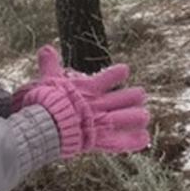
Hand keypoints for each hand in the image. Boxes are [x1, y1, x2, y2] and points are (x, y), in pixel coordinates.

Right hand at [13, 46, 149, 157]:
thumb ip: (50, 65)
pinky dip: (133, 141)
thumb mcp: (48, 80)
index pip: (110, 76)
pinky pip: (121, 142)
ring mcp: (103, 122)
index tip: (124, 70)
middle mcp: (100, 104)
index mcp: (90, 88)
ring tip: (144, 115)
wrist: (48, 123)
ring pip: (130, 118)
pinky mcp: (101, 140)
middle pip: (128, 97)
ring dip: (138, 116)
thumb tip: (45, 48)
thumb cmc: (47, 101)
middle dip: (135, 96)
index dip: (118, 73)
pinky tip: (144, 138)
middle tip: (139, 96)